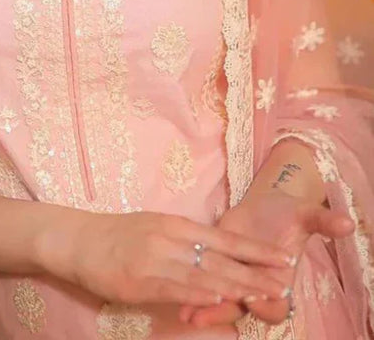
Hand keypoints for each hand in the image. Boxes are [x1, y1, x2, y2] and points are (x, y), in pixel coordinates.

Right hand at [36, 208, 292, 308]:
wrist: (78, 239)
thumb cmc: (118, 237)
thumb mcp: (156, 229)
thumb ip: (184, 242)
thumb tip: (215, 255)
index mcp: (177, 224)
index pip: (225, 238)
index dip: (255, 250)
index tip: (282, 258)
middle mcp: (171, 238)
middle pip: (221, 257)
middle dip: (255, 271)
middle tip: (284, 282)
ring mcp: (155, 259)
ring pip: (203, 274)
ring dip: (237, 286)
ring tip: (264, 294)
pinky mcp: (139, 279)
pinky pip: (174, 288)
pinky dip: (198, 294)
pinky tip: (218, 299)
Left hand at [179, 191, 353, 329]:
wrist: (266, 206)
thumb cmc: (288, 213)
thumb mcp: (305, 213)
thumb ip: (324, 221)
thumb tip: (349, 223)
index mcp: (280, 281)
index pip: (276, 306)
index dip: (264, 303)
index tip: (253, 296)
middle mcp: (256, 288)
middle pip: (241, 309)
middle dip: (221, 312)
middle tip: (203, 316)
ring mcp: (234, 281)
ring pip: (219, 302)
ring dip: (202, 307)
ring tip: (184, 313)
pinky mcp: (215, 268)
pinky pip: (204, 285)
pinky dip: (190, 290)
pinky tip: (174, 293)